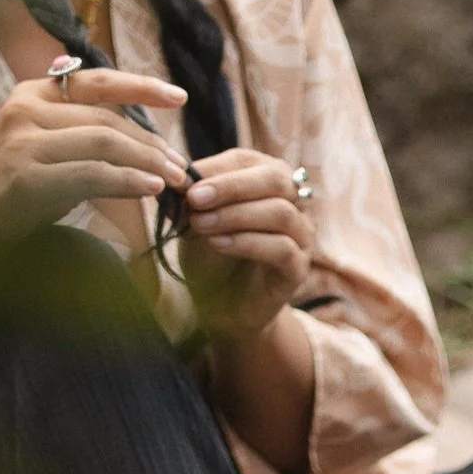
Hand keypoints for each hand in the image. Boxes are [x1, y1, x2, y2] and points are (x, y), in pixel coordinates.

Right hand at [0, 68, 190, 261]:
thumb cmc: (6, 201)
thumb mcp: (44, 157)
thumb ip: (79, 140)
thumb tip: (138, 145)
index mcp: (31, 96)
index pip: (95, 82)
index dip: (141, 86)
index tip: (178, 97)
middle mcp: (25, 109)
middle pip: (106, 118)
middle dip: (151, 143)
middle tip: (180, 167)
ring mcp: (23, 141)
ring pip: (103, 142)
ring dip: (145, 162)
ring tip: (171, 181)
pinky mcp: (25, 176)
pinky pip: (90, 174)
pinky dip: (125, 181)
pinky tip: (148, 189)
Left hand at [180, 147, 314, 338]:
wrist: (222, 312)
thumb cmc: (210, 260)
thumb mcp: (194, 222)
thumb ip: (189, 197)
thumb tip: (172, 171)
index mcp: (266, 183)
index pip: (249, 161)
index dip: (216, 167)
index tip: (183, 180)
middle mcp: (292, 204)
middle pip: (274, 179)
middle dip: (230, 186)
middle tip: (195, 197)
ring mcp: (300, 237)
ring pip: (280, 212)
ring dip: (235, 215)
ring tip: (201, 224)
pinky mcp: (298, 269)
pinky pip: (282, 248)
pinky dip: (247, 242)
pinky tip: (218, 244)